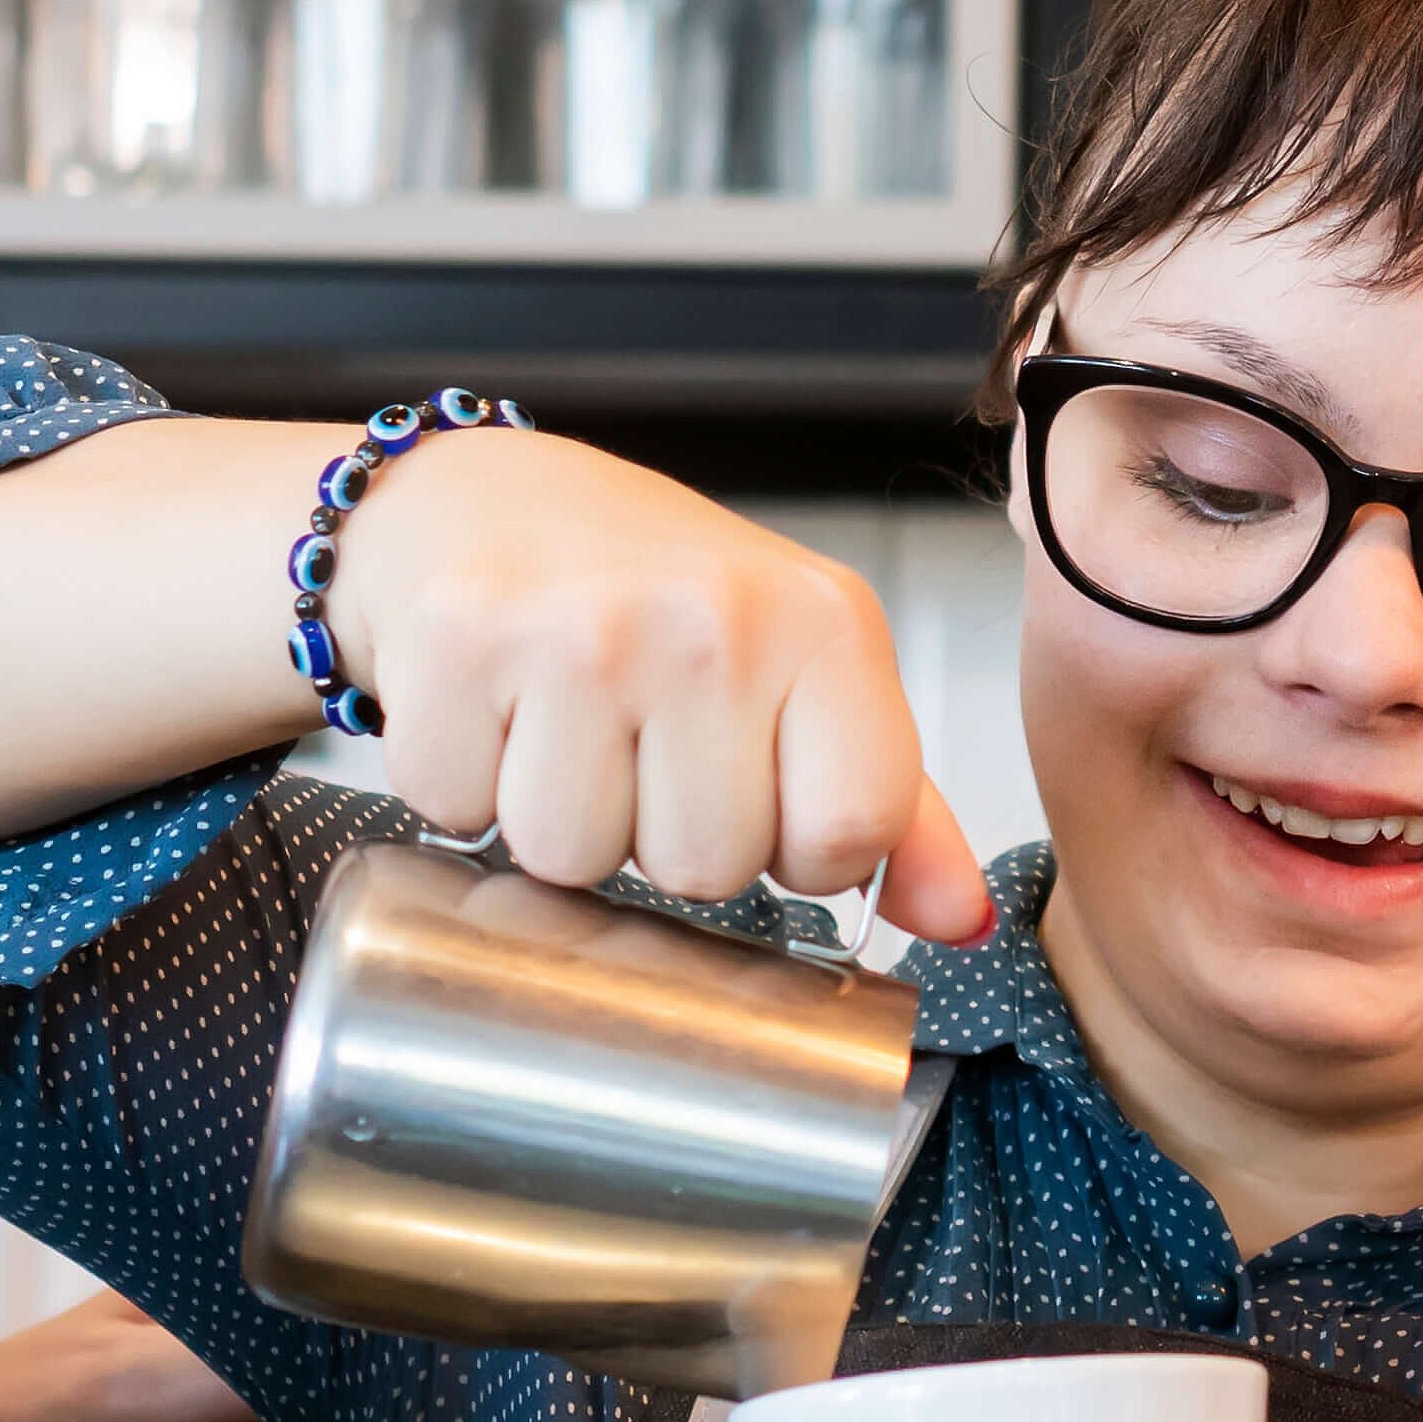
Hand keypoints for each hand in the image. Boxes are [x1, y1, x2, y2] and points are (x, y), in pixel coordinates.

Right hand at [318, 427, 995, 941]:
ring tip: (558, 723)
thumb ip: (889, 805)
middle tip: (635, 739)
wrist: (474, 500)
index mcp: (826, 623)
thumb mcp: (798, 672)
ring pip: (575, 860)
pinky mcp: (461, 642)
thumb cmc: (646, 594)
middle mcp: (714, 619)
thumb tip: (961, 921)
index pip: (848, 839)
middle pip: (706, 870)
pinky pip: (461, 813)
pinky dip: (462, 784)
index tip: (754, 784)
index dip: (792, 846)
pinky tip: (490, 707)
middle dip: (660, 835)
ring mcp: (583, 629)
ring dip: (555, 818)